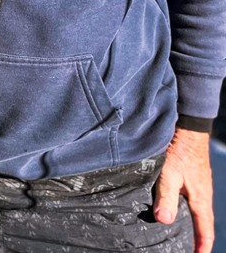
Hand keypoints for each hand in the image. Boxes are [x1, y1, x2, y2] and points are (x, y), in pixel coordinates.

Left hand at [153, 126, 213, 252]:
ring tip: (181, 235)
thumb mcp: (169, 174)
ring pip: (196, 211)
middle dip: (197, 238)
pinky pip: (191, 199)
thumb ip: (165, 196)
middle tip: (190, 250)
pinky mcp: (192, 177)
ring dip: (191, 224)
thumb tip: (163, 221)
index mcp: (200, 199)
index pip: (204, 229)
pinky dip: (186, 210)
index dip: (202, 245)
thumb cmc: (180, 150)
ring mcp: (198, 186)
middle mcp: (202, 195)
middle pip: (202, 222)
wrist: (189, 128)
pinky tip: (174, 208)